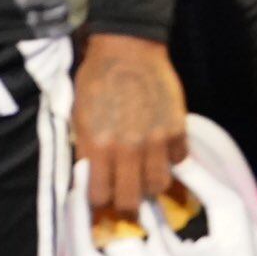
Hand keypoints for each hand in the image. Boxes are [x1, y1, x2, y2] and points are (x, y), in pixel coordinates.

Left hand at [73, 33, 187, 216]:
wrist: (126, 48)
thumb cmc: (95, 77)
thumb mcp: (78, 112)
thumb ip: (86, 145)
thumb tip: (90, 174)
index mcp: (97, 144)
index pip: (98, 195)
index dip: (98, 204)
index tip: (99, 202)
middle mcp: (127, 149)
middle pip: (130, 200)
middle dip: (126, 207)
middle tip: (125, 203)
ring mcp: (155, 141)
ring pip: (158, 187)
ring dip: (150, 187)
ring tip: (144, 179)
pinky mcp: (177, 130)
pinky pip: (178, 161)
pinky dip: (171, 161)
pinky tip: (162, 153)